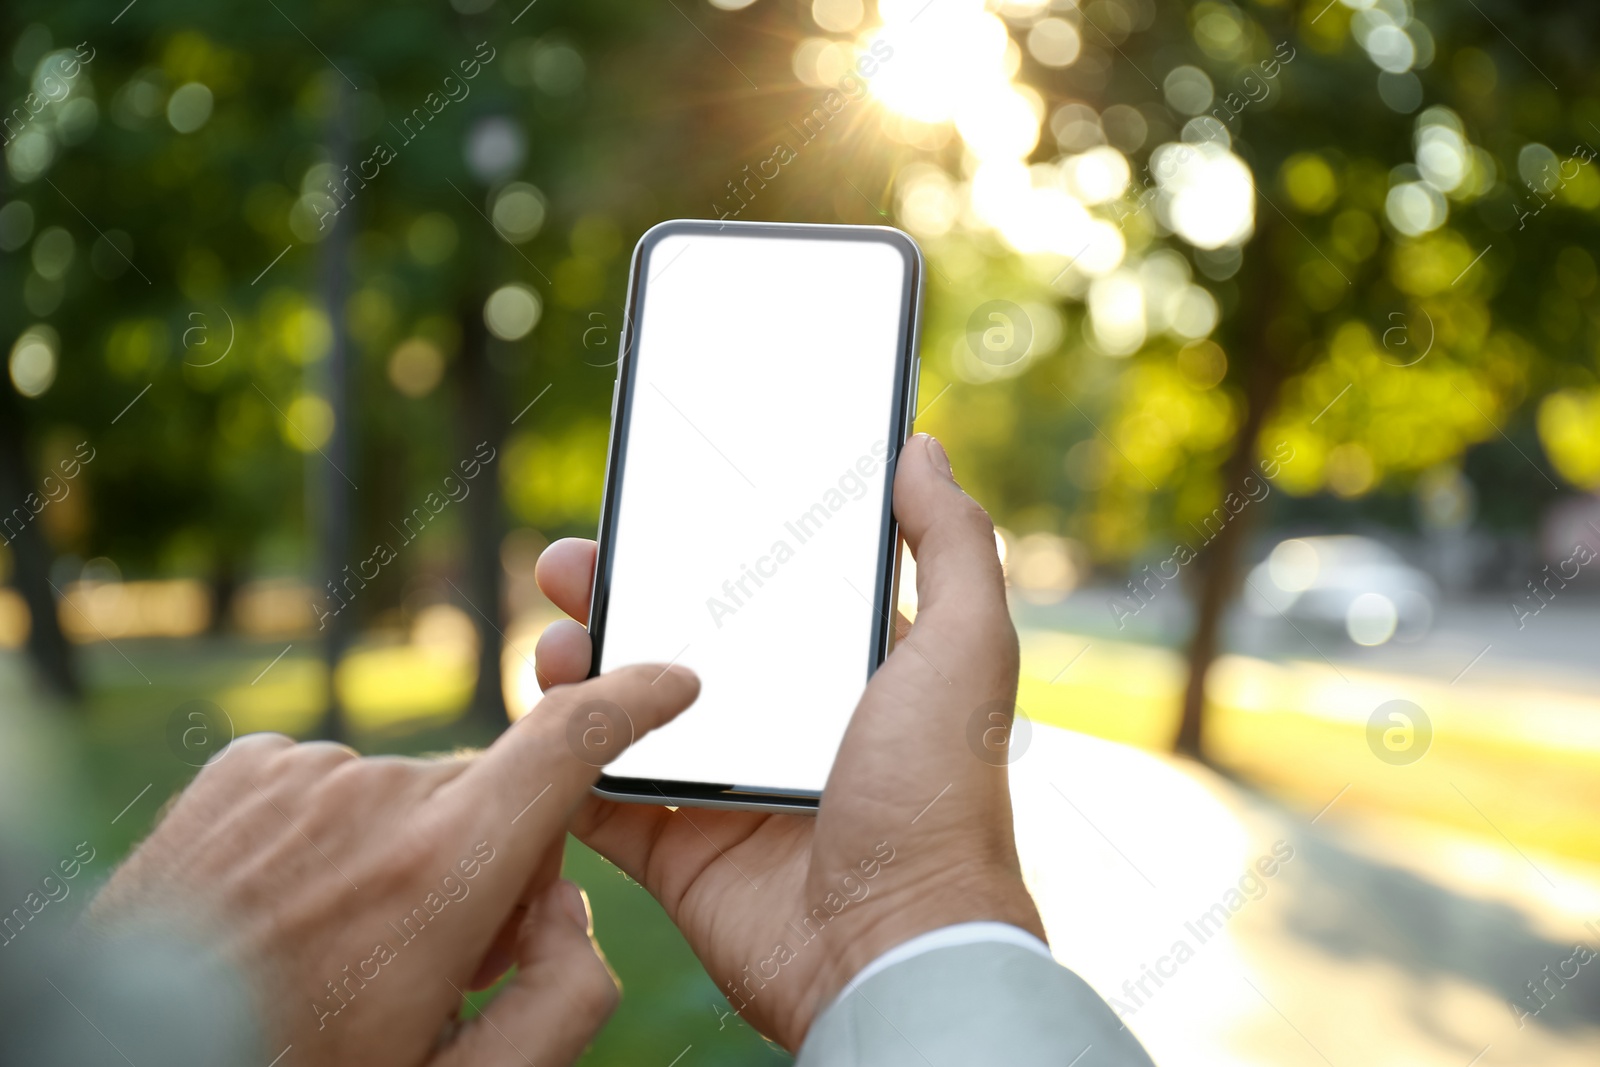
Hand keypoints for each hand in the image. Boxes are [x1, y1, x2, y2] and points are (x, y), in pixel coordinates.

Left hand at [88, 663, 701, 1066]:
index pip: (569, 744)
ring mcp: (304, 771)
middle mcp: (378, 794)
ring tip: (337, 941)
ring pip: (407, 793)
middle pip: (489, 797)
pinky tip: (287, 904)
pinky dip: (333, 832)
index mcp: (444, 870)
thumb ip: (563, 1001)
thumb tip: (571, 907)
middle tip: (433, 954)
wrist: (122, 1055)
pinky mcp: (245, 766)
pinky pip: (333, 780)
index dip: (634, 704)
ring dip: (403, 850)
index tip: (672, 684)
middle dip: (489, 860)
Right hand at [534, 432, 1044, 1049]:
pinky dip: (561, 761)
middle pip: (679, 641)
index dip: (705, 545)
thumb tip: (921, 449)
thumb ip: (952, 545)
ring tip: (551, 642)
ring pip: (627, 713)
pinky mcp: (679, 853)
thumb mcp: (966, 650)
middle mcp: (781, 723)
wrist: (892, 950)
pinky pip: (600, 799)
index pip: (761, 591)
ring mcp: (725, 788)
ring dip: (578, 671)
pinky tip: (537, 718)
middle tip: (571, 565)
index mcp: (844, 673)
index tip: (655, 504)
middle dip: (620, 596)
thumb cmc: (939, 798)